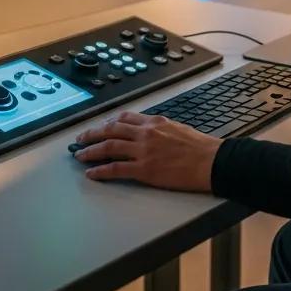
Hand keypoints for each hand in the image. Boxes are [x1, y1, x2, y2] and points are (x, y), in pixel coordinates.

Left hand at [74, 112, 222, 190]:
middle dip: (92, 134)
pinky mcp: (144, 169)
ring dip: (91, 151)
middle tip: (80, 139)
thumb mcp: (178, 128)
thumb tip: (150, 132)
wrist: (211, 161)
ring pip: (109, 147)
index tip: (99, 127)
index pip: (124, 118)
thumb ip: (160, 129)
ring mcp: (143, 151)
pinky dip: (101, 170)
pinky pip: (116, 168)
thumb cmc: (200, 147)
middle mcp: (146, 133)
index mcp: (154, 122)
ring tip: (80, 155)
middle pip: (111, 130)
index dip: (108, 122)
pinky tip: (92, 173)